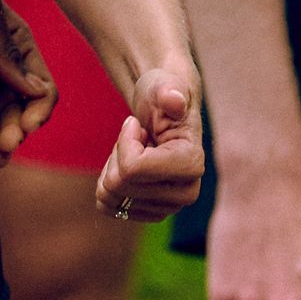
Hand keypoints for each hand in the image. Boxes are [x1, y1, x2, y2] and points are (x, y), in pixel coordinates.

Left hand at [0, 0, 55, 163]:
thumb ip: (5, 47)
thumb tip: (35, 90)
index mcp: (17, 45)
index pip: (41, 85)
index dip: (40, 108)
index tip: (28, 124)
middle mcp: (1, 67)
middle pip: (20, 109)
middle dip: (17, 129)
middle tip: (7, 144)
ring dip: (0, 140)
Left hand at [95, 62, 204, 224]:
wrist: (162, 113)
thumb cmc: (162, 94)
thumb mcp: (164, 86)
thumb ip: (170, 91)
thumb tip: (174, 100)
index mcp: (192, 165)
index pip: (132, 168)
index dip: (124, 141)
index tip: (135, 124)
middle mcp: (186, 194)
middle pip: (119, 185)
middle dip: (117, 155)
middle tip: (136, 139)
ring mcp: (168, 208)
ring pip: (111, 197)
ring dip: (113, 168)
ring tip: (134, 151)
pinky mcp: (151, 214)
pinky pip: (108, 206)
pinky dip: (109, 182)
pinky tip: (128, 167)